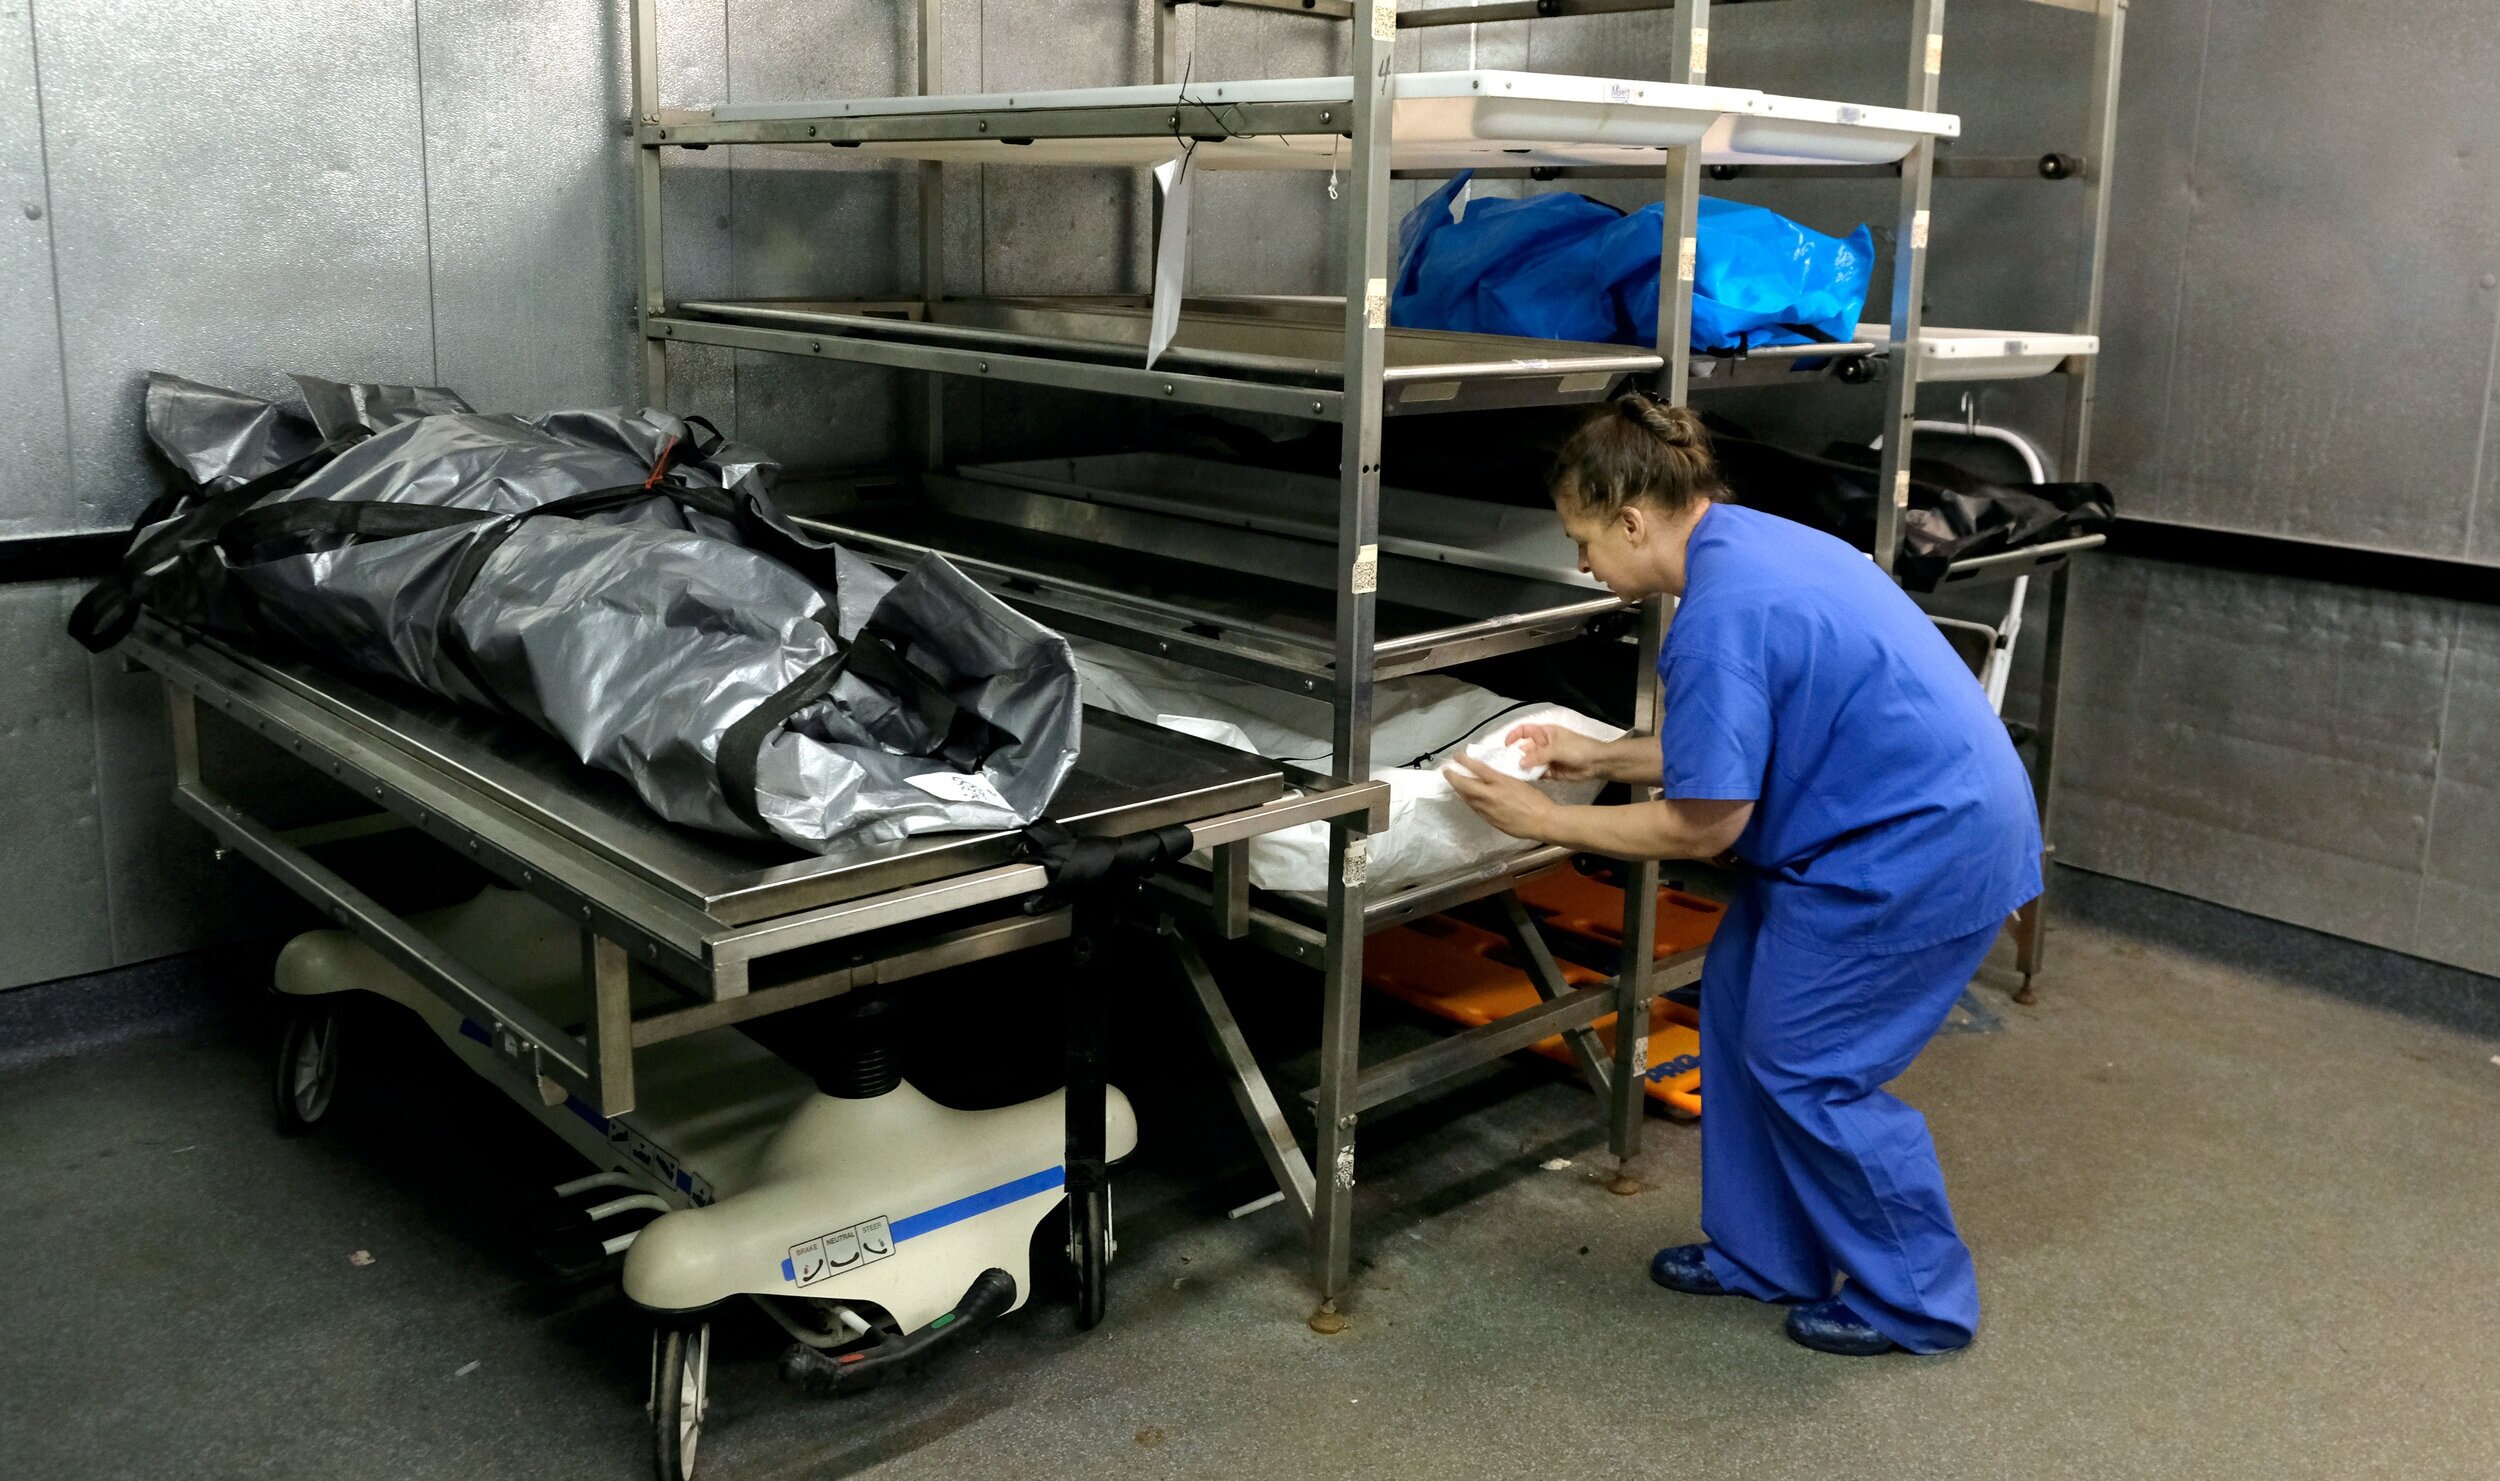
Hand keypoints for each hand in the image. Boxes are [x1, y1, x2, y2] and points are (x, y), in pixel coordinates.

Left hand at [1444, 752, 1558, 840]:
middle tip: (1446, 771)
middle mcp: (1491, 795)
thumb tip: (1489, 777)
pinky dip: (1469, 801)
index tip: (1456, 756)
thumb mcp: (1518, 783)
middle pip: (1465, 785)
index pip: (1478, 768)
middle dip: (1453, 777)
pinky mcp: (1489, 820)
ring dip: (1460, 790)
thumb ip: (1501, 780)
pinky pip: (1475, 808)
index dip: (1464, 761)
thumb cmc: (1535, 800)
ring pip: (1467, 798)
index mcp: (1501, 782)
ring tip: (1455, 783)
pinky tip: (1468, 798)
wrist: (1542, 821)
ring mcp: (1488, 809)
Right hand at [1505, 722, 1605, 782]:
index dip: (1513, 736)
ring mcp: (1545, 759)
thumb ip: (1539, 756)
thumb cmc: (1578, 748)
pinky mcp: (1549, 772)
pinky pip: (1535, 774)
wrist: (1597, 763)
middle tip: (1505, 766)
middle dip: (1515, 756)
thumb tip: (1520, 763)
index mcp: (1544, 733)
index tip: (1505, 746)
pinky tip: (1524, 780)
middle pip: (1523, 749)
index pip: (1524, 731)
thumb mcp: (1558, 748)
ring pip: (1528, 763)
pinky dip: (1530, 777)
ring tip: (1512, 775)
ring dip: (1521, 768)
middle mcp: (1542, 745)